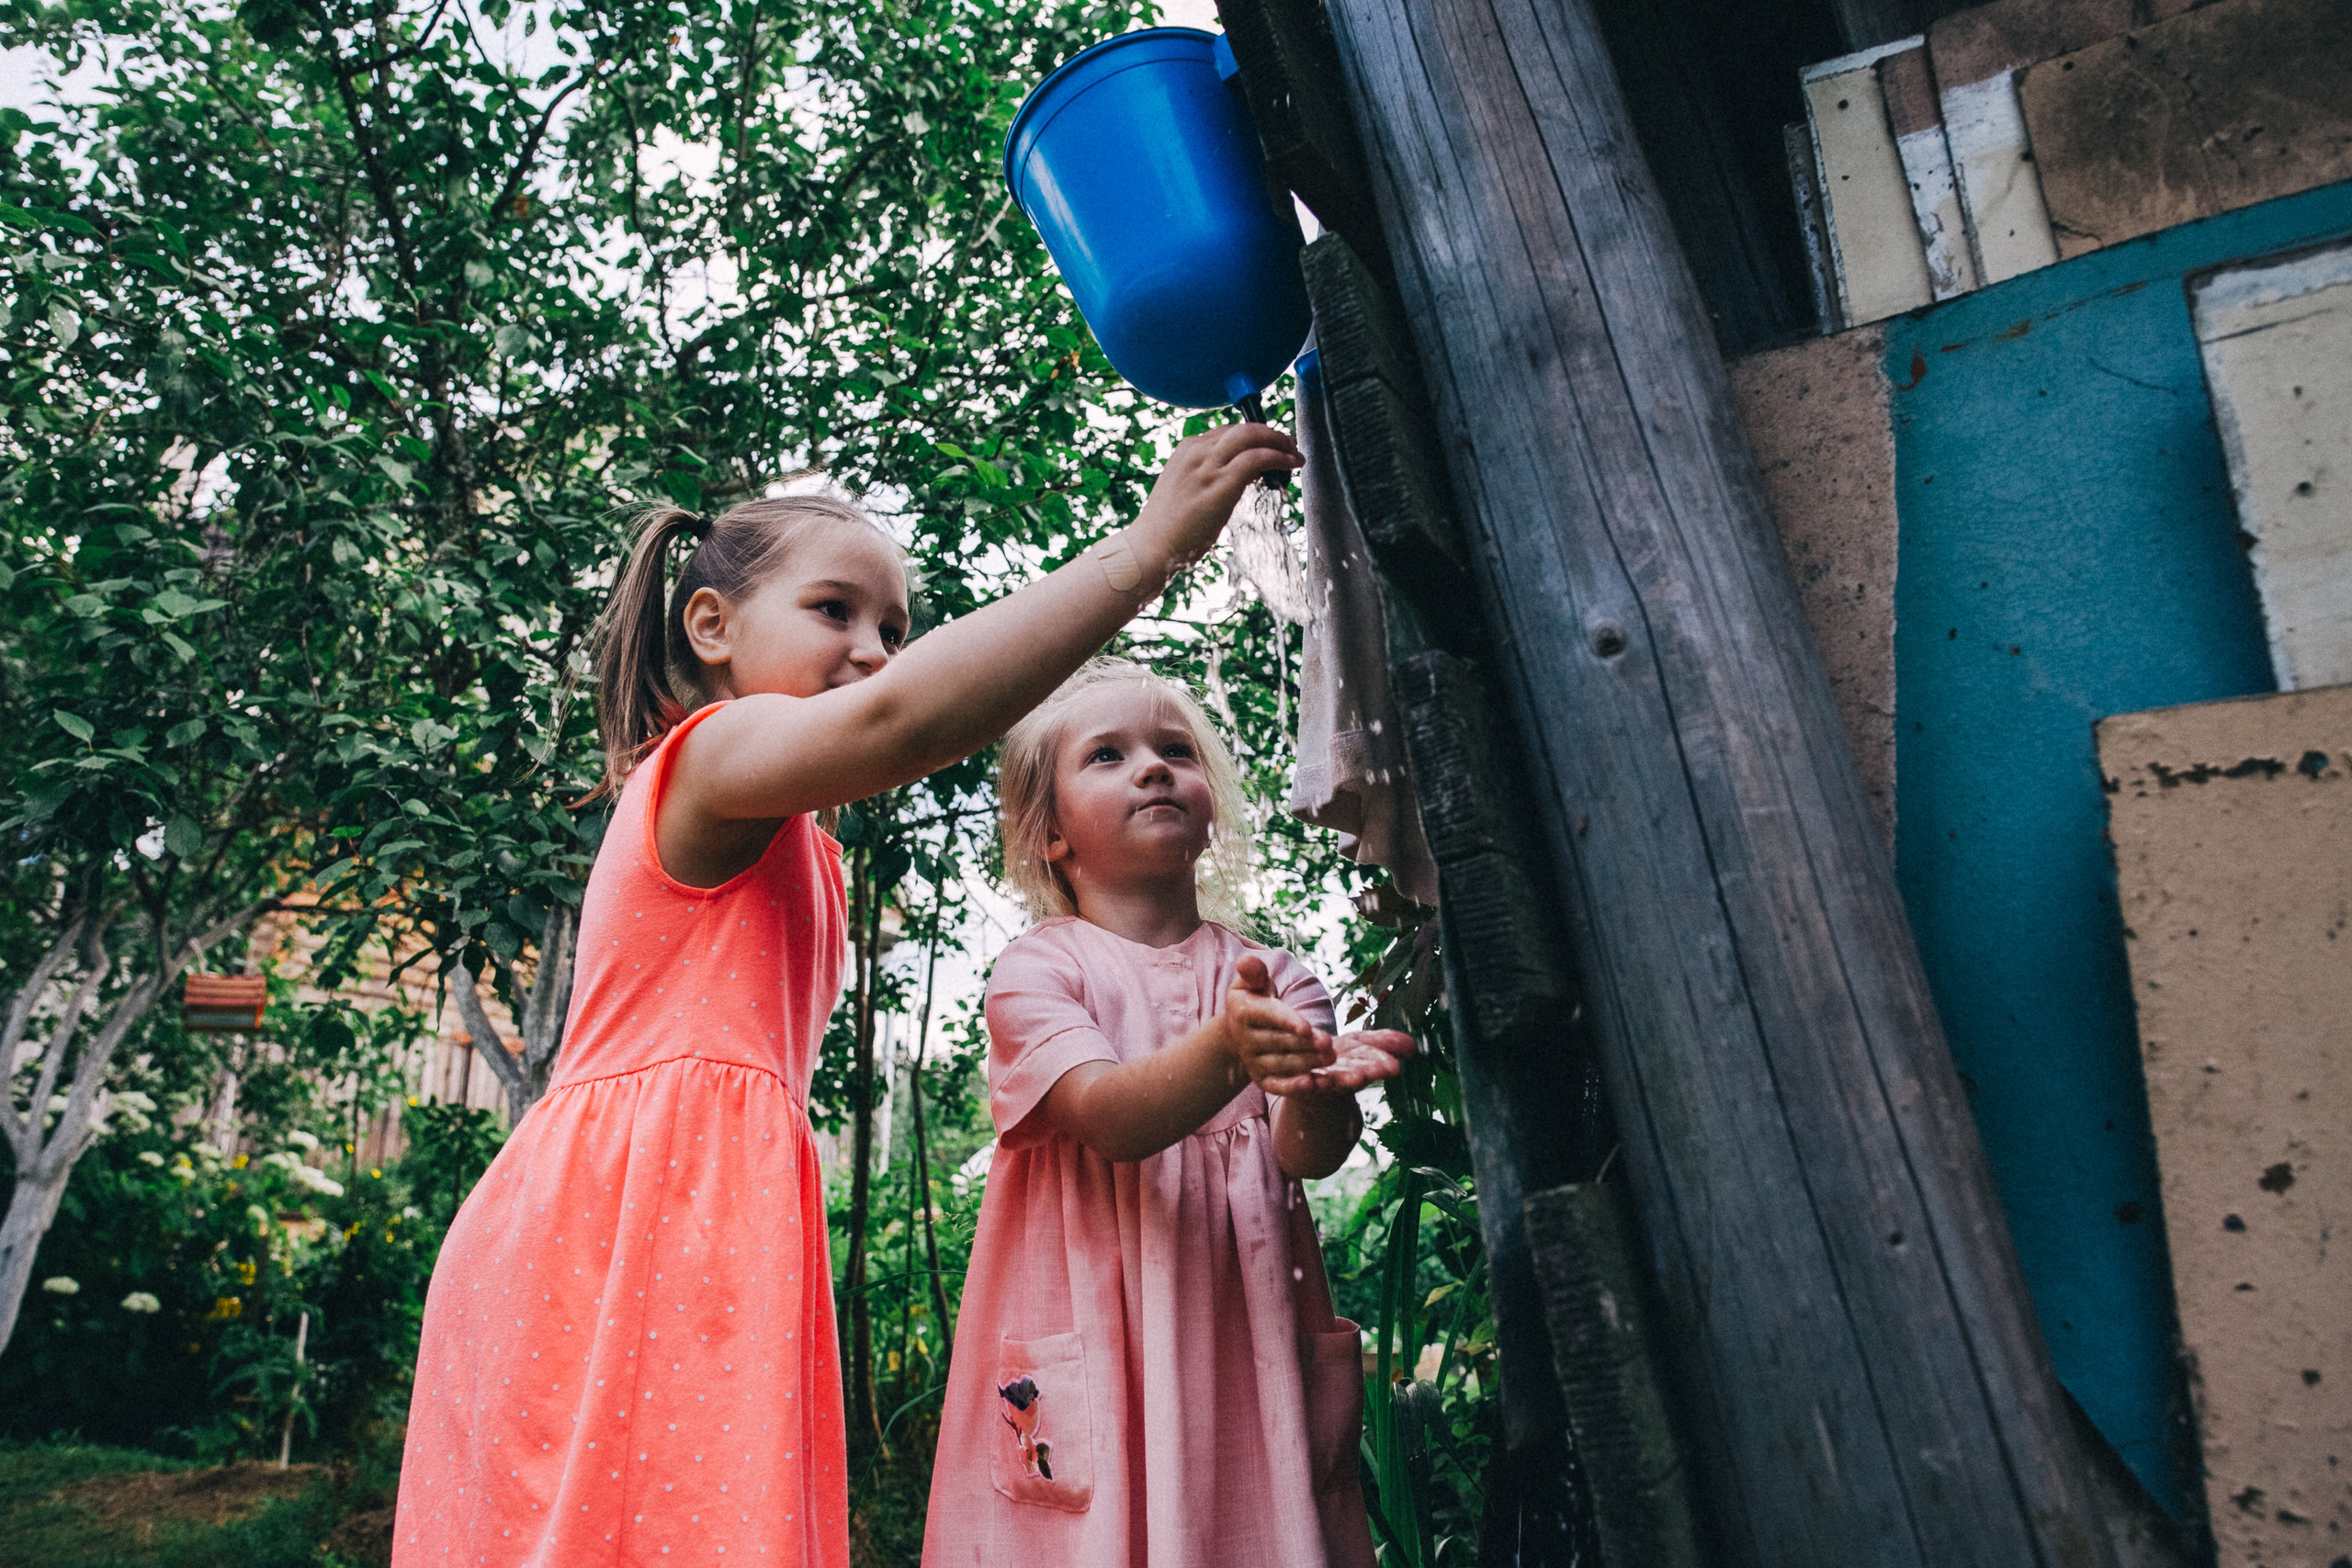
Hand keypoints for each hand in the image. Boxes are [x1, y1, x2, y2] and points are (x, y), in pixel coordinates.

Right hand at [1133, 423, 1302, 574]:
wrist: (1149, 548)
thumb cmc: (1167, 528)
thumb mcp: (1184, 490)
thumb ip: (1205, 477)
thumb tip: (1234, 480)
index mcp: (1186, 450)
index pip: (1228, 431)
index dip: (1255, 435)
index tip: (1271, 445)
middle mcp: (1196, 452)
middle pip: (1243, 428)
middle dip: (1272, 433)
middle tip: (1289, 446)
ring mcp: (1207, 467)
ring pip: (1252, 437)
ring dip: (1280, 442)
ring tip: (1295, 455)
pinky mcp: (1220, 485)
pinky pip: (1256, 459)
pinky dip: (1278, 457)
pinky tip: (1290, 464)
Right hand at [1221, 954, 1335, 1090]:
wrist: (1240, 1030)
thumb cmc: (1254, 998)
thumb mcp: (1251, 982)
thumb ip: (1253, 971)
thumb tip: (1247, 960)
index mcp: (1244, 1011)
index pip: (1268, 1016)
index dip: (1287, 1021)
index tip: (1307, 1028)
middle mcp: (1245, 1039)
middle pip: (1279, 1042)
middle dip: (1305, 1044)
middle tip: (1330, 1044)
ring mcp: (1253, 1061)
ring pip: (1283, 1064)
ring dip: (1307, 1063)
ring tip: (1331, 1058)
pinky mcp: (1262, 1079)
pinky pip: (1277, 1085)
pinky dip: (1293, 1087)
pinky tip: (1313, 1084)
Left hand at [1268, 1029, 1415, 1098]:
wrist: (1307, 1078)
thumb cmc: (1340, 1060)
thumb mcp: (1362, 1047)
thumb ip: (1385, 1043)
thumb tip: (1414, 1046)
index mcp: (1357, 1069)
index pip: (1371, 1065)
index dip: (1380, 1066)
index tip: (1393, 1067)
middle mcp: (1337, 1080)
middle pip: (1350, 1077)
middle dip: (1358, 1076)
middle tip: (1364, 1076)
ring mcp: (1315, 1085)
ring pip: (1323, 1082)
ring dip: (1327, 1082)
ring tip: (1327, 1079)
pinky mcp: (1293, 1086)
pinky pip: (1294, 1086)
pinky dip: (1297, 1085)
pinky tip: (1301, 1080)